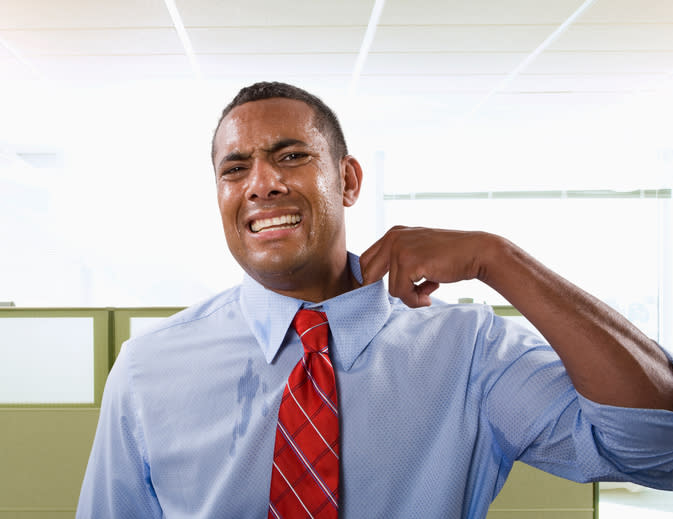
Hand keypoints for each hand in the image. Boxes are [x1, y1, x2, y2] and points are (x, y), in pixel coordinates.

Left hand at [359, 226, 492, 307]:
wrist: (476, 252)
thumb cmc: (449, 256)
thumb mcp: (418, 251)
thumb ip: (399, 260)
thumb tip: (375, 283)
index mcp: (393, 234)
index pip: (366, 261)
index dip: (371, 280)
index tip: (386, 293)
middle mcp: (392, 238)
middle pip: (368, 274)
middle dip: (384, 290)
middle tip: (406, 296)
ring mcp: (399, 249)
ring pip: (391, 289)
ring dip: (411, 296)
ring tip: (429, 289)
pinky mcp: (408, 262)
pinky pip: (402, 293)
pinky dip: (416, 299)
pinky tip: (433, 289)